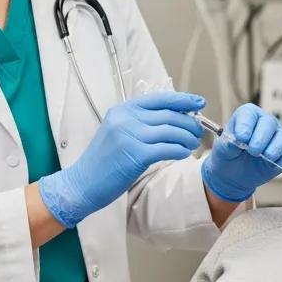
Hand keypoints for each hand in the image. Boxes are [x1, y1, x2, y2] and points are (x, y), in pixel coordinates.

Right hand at [39, 92, 204, 228]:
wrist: (83, 182)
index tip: (199, 103)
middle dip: (189, 122)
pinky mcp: (136, 154)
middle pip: (168, 115)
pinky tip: (183, 153)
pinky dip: (180, 150)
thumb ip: (139, 123)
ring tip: (192, 144)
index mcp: (121, 110)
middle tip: (198, 131)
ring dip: (187, 138)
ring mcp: (130, 135)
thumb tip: (172, 119)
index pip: (159, 99)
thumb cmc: (102, 162)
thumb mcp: (117, 132)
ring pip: (171, 131)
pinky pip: (167, 148)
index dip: (182, 100)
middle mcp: (125, 118)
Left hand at [201, 103, 281, 203]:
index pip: (249, 113)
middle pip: (269, 123)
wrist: (234, 174)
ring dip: (273, 149)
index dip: (246, 125)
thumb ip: (228, 144)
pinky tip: (270, 164)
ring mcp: (277, 136)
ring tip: (262, 157)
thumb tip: (237, 141)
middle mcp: (265, 122)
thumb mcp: (222, 150)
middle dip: (261, 139)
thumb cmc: (229, 155)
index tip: (241, 137)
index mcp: (247, 116)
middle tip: (252, 151)